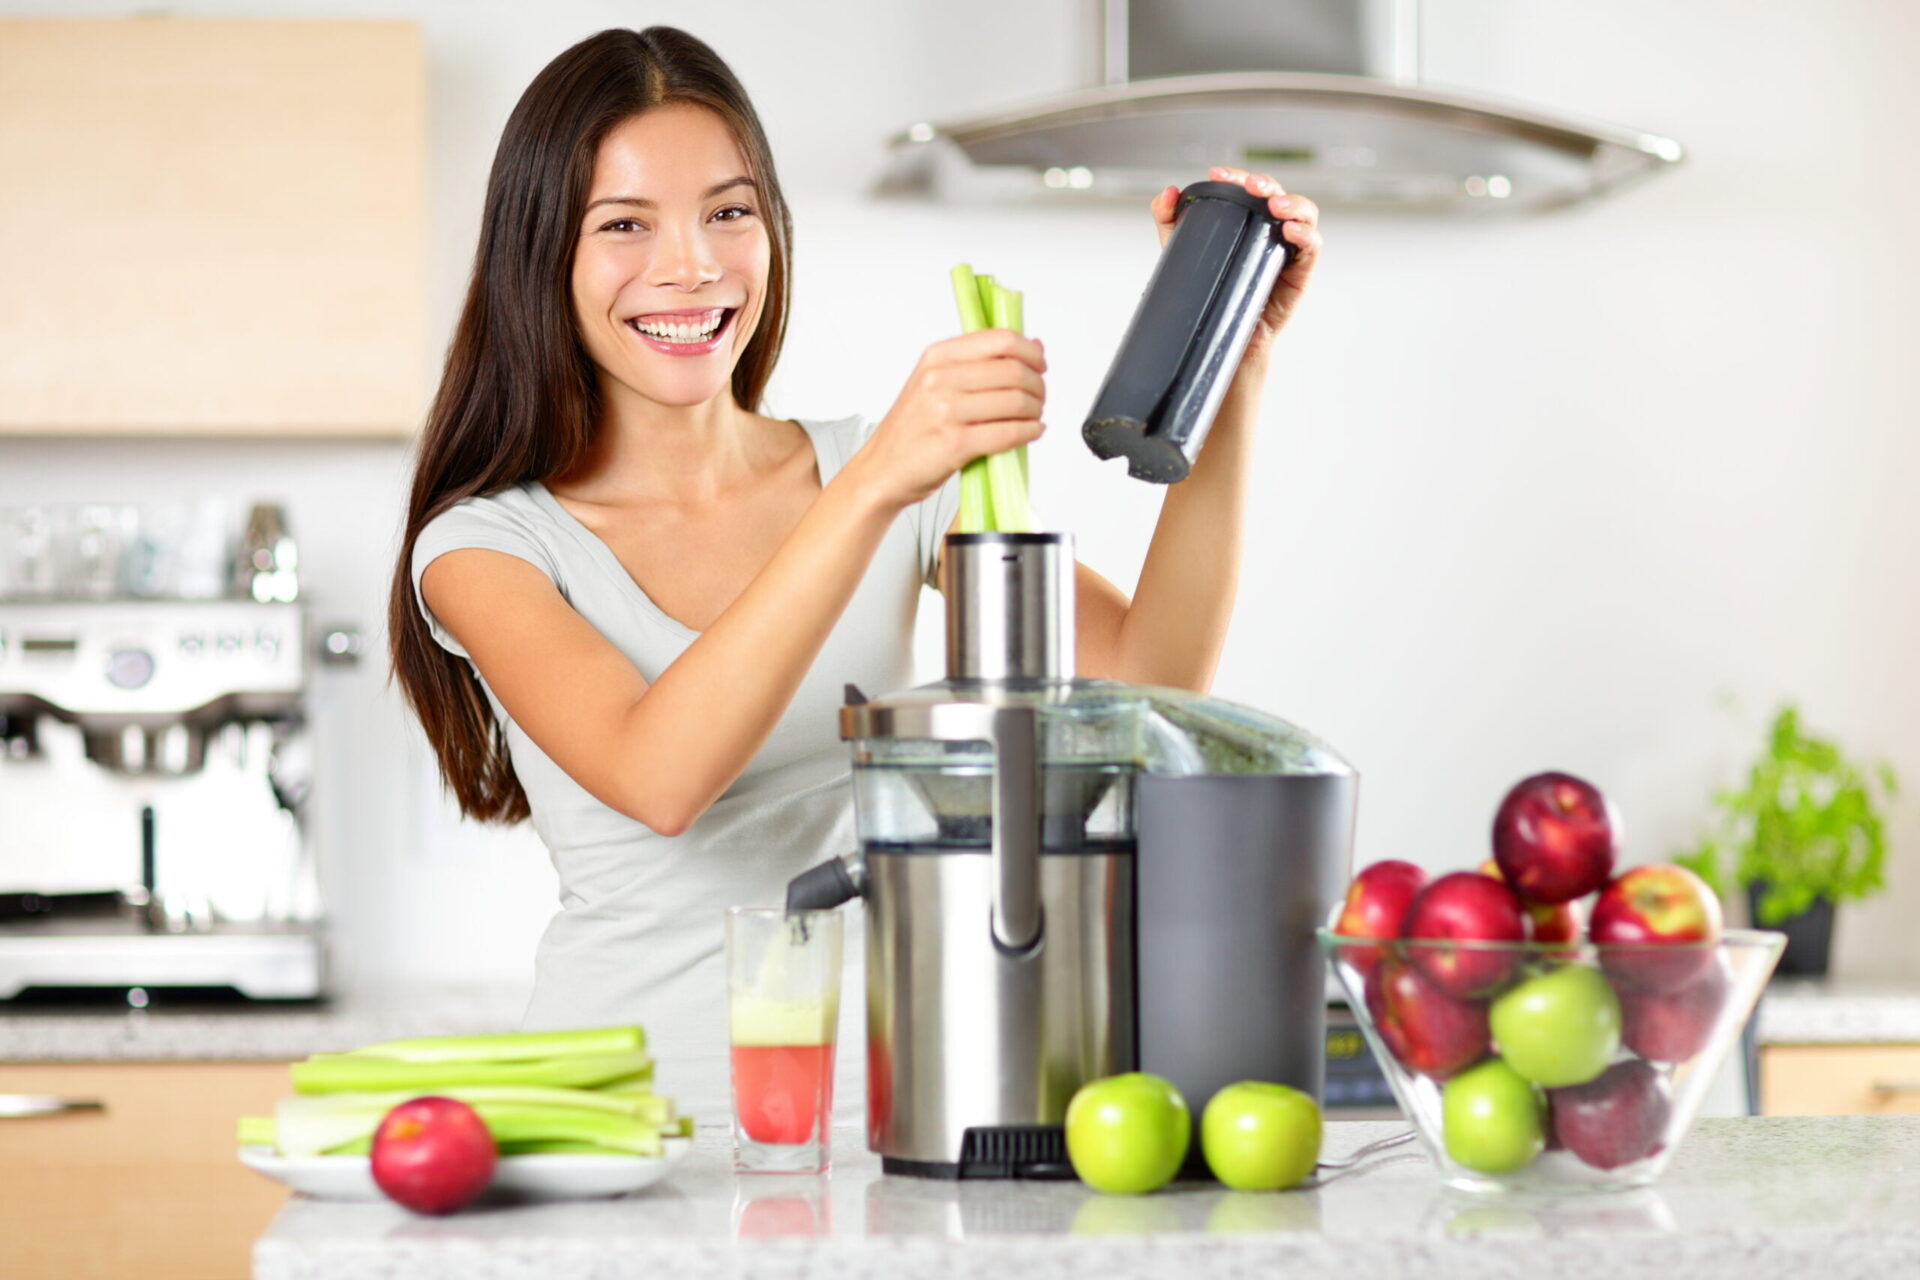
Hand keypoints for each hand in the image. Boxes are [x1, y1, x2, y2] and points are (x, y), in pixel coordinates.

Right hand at [849, 328, 1046, 508]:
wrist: (882, 469)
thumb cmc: (912, 429)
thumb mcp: (934, 382)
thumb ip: (978, 363)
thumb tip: (1033, 345)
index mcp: (938, 356)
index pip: (1001, 340)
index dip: (1031, 353)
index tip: (1040, 366)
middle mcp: (941, 379)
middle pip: (1014, 371)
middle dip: (1037, 386)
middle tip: (1039, 399)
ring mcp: (947, 411)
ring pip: (1016, 402)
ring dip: (1035, 411)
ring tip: (1034, 417)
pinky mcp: (956, 444)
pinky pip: (1008, 433)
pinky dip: (1029, 432)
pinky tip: (1031, 433)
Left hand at [1150, 167, 1322, 370]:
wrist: (1216, 334)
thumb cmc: (1207, 289)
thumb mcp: (1181, 248)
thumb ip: (1168, 218)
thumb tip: (1168, 192)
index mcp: (1247, 217)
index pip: (1247, 188)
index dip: (1236, 176)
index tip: (1216, 174)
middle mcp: (1270, 228)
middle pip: (1277, 194)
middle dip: (1265, 184)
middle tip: (1249, 186)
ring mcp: (1288, 249)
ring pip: (1305, 214)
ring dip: (1293, 203)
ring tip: (1274, 205)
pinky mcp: (1300, 272)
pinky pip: (1312, 247)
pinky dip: (1305, 234)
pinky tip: (1289, 230)